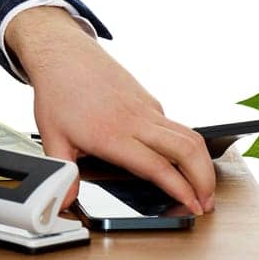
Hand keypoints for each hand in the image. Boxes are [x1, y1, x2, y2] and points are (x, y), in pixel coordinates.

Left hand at [6, 7, 216, 214]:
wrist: (64, 53)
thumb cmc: (59, 91)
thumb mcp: (52, 136)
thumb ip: (62, 172)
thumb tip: (63, 201)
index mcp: (113, 134)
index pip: (157, 166)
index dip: (180, 189)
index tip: (193, 206)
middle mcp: (136, 121)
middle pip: (187, 150)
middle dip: (204, 181)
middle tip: (206, 203)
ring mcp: (146, 109)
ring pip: (189, 136)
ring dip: (203, 164)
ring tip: (203, 188)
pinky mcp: (149, 101)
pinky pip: (175, 126)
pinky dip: (187, 146)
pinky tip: (181, 161)